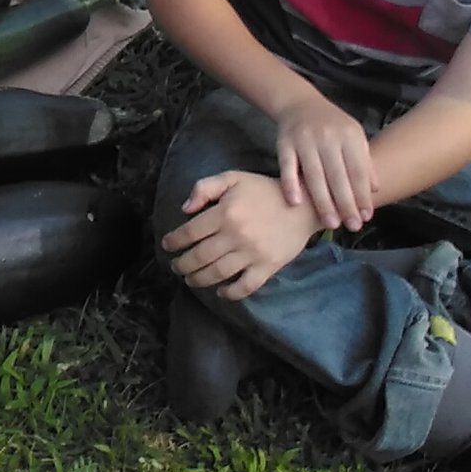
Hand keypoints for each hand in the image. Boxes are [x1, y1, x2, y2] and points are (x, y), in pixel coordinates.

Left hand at [162, 171, 323, 299]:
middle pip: (200, 257)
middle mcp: (236, 235)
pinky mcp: (268, 267)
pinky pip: (245, 286)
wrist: (304, 204)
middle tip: (176, 267)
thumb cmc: (264, 190)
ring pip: (218, 273)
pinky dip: (230, 293)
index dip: (174, 241)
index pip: (190, 232)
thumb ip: (205, 188)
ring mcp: (252, 253)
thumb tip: (185, 209)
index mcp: (225, 213)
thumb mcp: (233, 178)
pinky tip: (220, 292)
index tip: (166, 245)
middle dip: (182, 265)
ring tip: (190, 280)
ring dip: (199, 280)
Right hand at [271, 90, 375, 230]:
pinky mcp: (284, 143)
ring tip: (331, 223)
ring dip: (323, 201)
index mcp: (349, 135)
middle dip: (346, 204)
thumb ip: (364, 161)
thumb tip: (375, 190)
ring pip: (315, 175)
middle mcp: (328, 136)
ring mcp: (304, 139)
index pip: (358, 170)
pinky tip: (296, 203)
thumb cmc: (332, 125)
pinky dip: (291, 184)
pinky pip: (287, 166)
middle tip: (352, 226)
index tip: (366, 216)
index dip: (363, 195)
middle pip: (338, 176)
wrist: (300, 102)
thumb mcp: (353, 136)